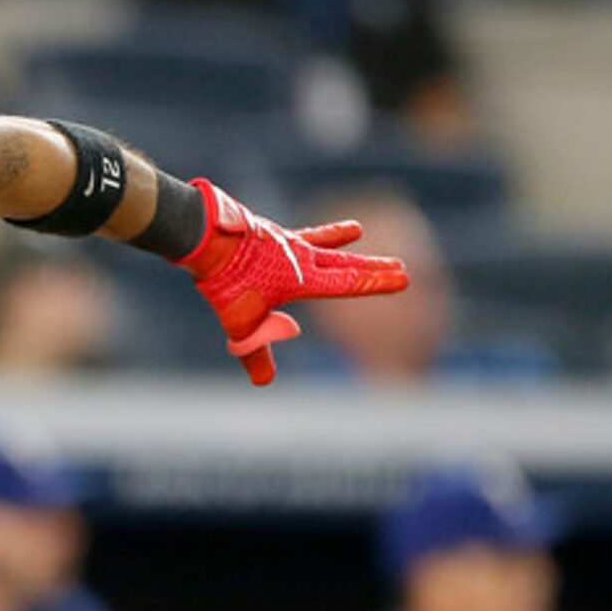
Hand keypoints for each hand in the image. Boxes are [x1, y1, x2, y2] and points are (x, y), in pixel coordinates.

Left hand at [175, 179, 408, 385]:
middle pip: (343, 263)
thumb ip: (256, 353)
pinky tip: (293, 236)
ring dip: (338, 240)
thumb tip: (265, 380)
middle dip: (372, 267)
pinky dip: (299, 235)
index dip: (375, 283)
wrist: (207, 236)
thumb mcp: (242, 325)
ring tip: (357, 230)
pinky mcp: (266, 234)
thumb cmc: (228, 281)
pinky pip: (291, 236)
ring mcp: (285, 241)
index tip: (404, 279)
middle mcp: (301, 256)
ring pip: (319, 243)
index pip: (347, 283)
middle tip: (400, 266)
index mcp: (304, 278)